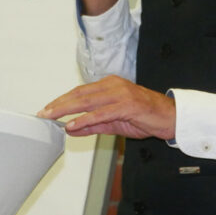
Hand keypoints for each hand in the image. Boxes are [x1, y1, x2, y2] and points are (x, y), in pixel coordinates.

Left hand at [37, 75, 174, 139]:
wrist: (171, 117)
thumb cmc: (145, 117)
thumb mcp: (114, 122)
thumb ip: (93, 125)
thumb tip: (71, 129)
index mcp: (109, 85)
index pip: (80, 91)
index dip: (62, 100)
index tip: (48, 108)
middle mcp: (113, 86)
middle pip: (79, 94)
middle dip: (59, 104)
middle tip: (43, 112)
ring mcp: (120, 94)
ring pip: (87, 101)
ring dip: (67, 109)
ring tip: (52, 117)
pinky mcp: (127, 105)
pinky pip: (101, 113)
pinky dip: (85, 119)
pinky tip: (73, 124)